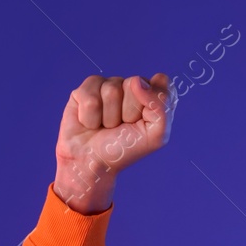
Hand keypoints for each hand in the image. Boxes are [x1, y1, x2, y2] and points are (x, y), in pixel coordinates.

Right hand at [53, 73, 176, 212]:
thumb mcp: (156, 135)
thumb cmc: (124, 150)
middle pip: (134, 83)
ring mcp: (107, 86)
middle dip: (128, 112)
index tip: (145, 120)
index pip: (161, 81)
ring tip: (105, 127)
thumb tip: (136, 81)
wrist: (93, 163)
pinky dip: (90, 118)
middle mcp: (130, 86)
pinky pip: (90, 97)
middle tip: (122, 127)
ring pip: (111, 90)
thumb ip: (161, 105)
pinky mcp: (84, 90)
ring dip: (108, 117)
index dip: (153, 101)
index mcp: (151, 95)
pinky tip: (90, 123)